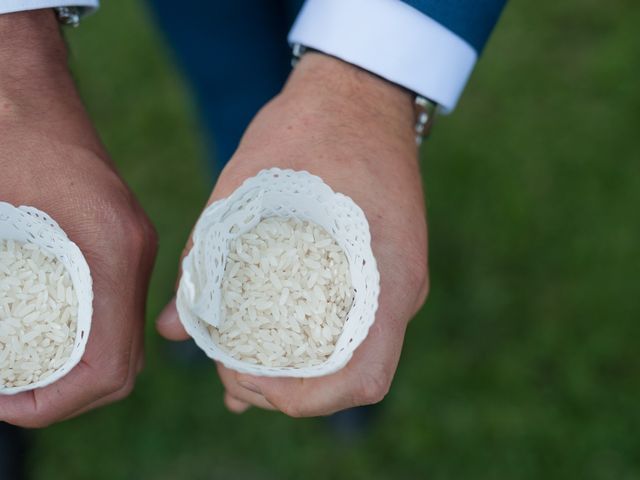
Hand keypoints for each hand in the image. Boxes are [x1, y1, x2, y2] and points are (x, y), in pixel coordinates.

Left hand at [0, 10, 156, 426]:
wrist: (25, 87)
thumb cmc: (5, 138)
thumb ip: (3, 288)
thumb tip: (1, 356)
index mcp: (111, 253)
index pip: (109, 365)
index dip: (57, 404)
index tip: (6, 402)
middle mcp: (133, 255)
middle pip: (124, 365)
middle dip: (65, 397)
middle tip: (9, 395)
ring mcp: (133, 248)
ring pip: (122, 342)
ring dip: (76, 373)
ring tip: (22, 374)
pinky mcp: (123, 241)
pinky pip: (115, 313)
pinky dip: (84, 343)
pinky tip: (42, 336)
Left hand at [157, 52, 428, 415]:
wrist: (359, 93)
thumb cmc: (308, 128)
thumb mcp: (248, 185)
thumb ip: (210, 258)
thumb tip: (174, 329)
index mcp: (383, 274)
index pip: (360, 380)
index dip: (300, 399)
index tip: (242, 376)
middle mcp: (396, 288)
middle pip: (352, 379)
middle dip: (288, 392)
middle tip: (230, 370)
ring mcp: (392, 279)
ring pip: (351, 357)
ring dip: (297, 375)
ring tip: (239, 369)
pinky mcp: (378, 267)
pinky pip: (352, 324)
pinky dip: (309, 346)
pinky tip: (265, 342)